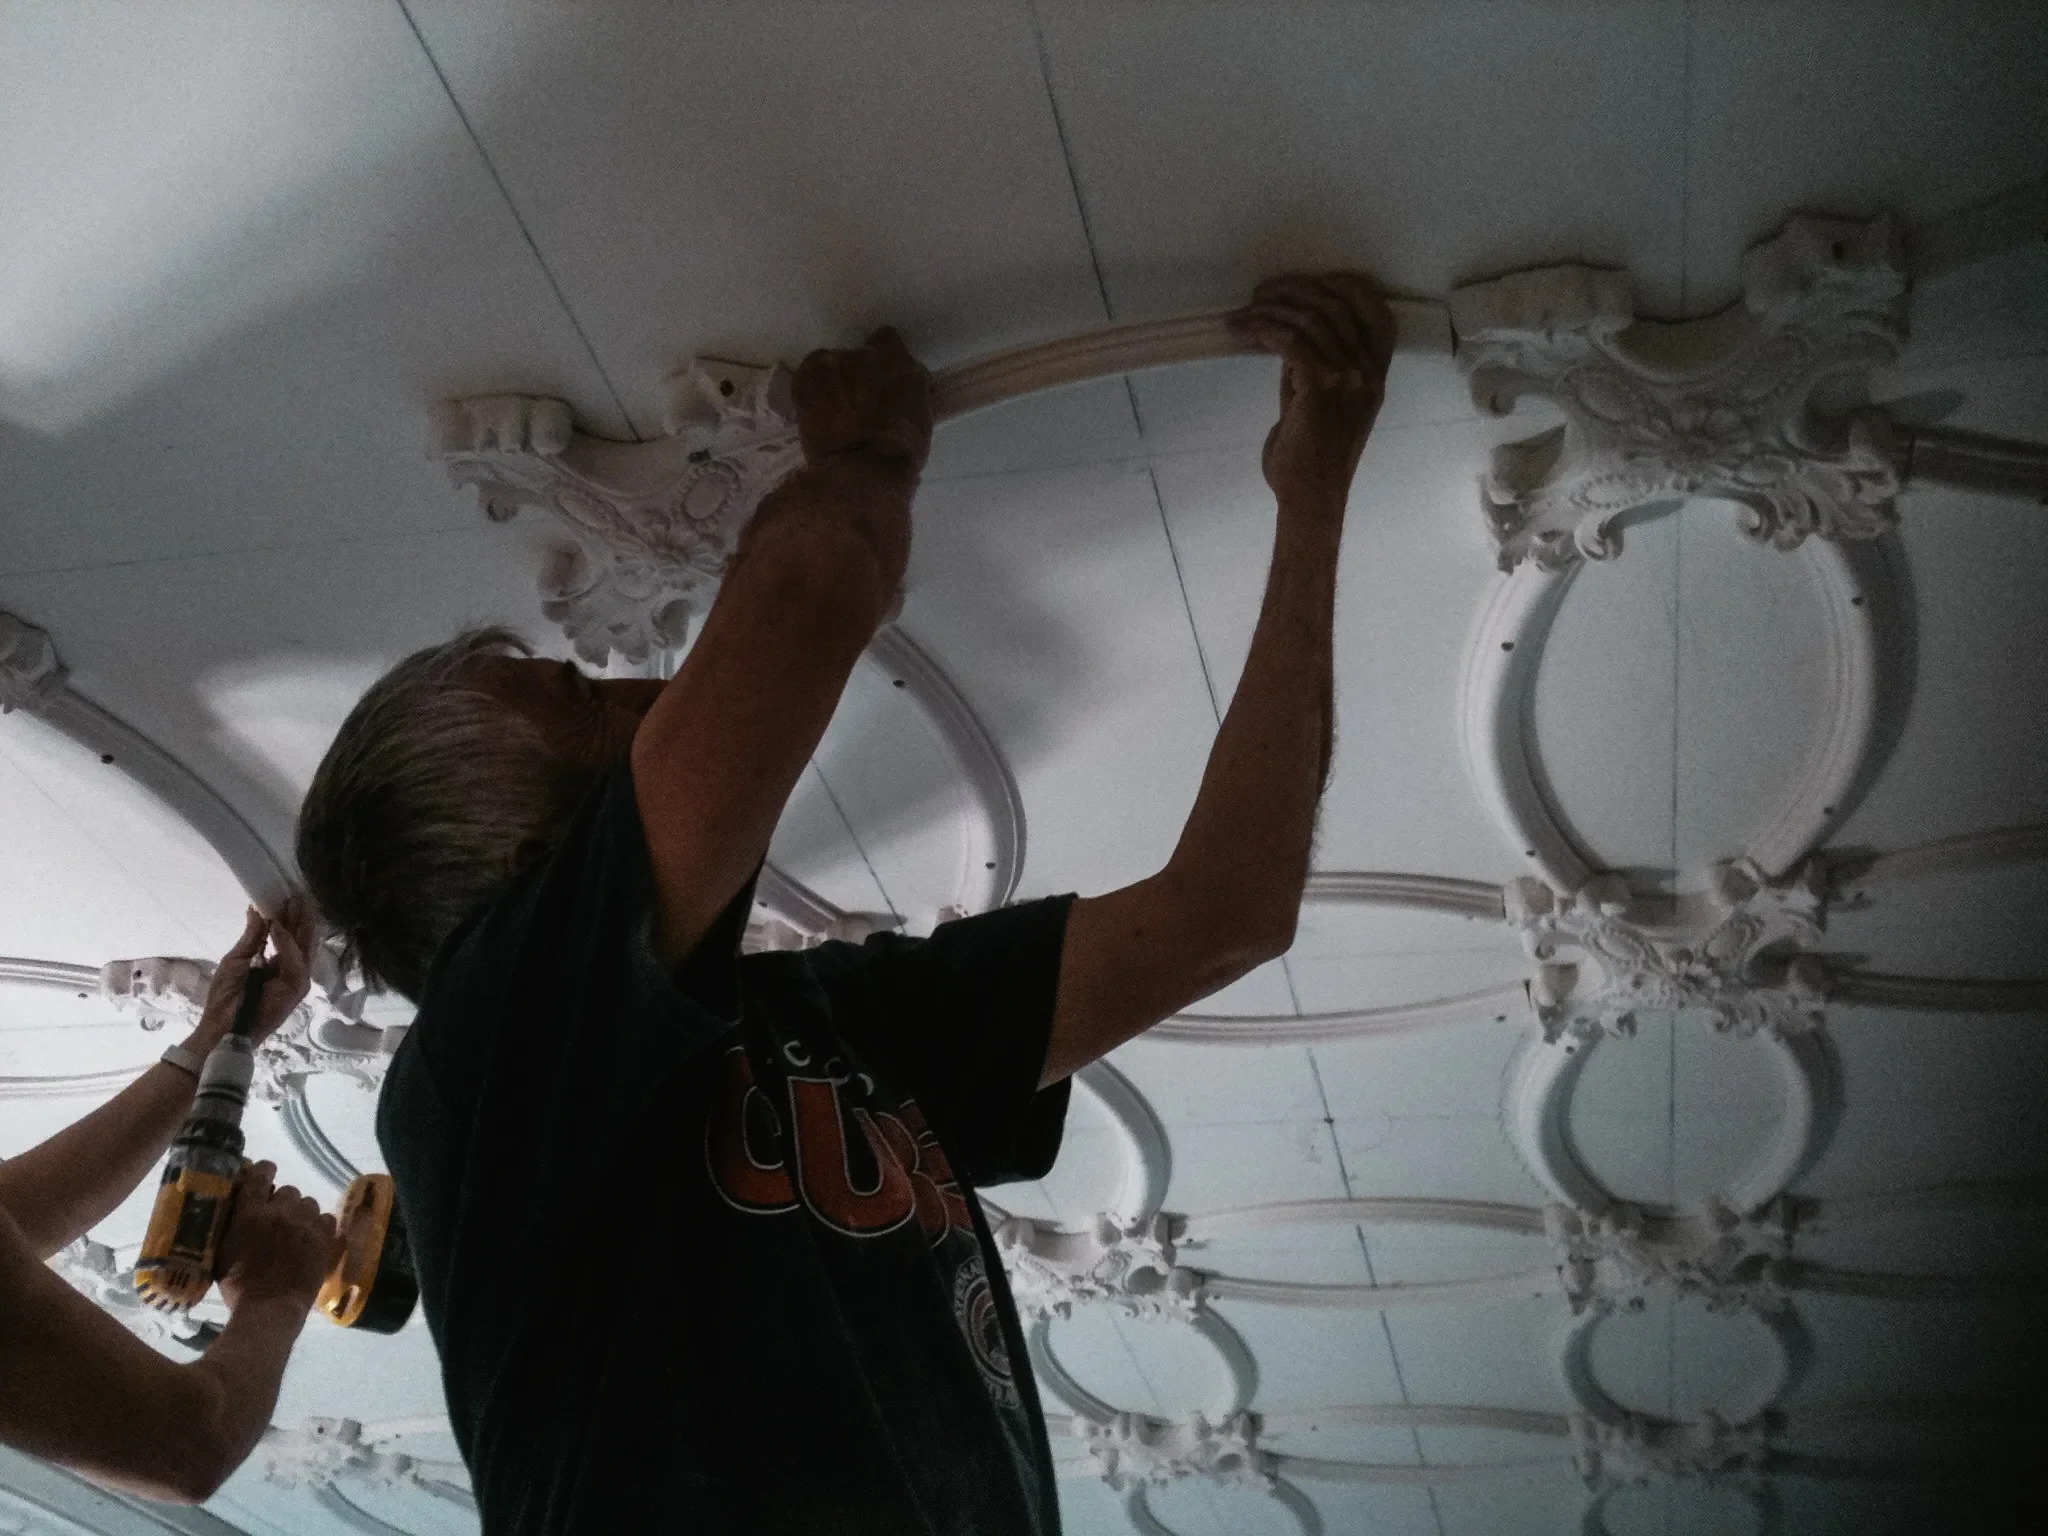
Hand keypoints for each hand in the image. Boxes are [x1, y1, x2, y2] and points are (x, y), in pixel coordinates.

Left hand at [194, 900, 313, 1048]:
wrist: (222, 1026)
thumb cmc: (226, 996)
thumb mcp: (236, 960)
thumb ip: (251, 937)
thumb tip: (255, 910)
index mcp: (278, 963)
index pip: (288, 936)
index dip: (288, 917)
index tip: (286, 895)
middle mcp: (291, 970)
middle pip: (301, 939)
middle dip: (300, 917)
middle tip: (298, 893)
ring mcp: (297, 980)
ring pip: (302, 948)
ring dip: (296, 925)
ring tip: (290, 904)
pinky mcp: (297, 989)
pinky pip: (296, 963)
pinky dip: (287, 945)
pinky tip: (278, 928)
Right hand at [215, 1163, 339, 1311]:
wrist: (269, 1308)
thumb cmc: (238, 1285)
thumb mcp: (222, 1253)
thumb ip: (231, 1225)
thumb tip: (236, 1208)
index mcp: (251, 1213)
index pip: (260, 1174)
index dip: (264, 1171)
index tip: (265, 1176)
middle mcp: (280, 1212)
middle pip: (287, 1190)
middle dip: (281, 1202)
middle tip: (276, 1220)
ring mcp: (305, 1224)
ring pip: (308, 1203)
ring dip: (301, 1213)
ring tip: (295, 1231)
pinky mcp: (324, 1238)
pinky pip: (327, 1218)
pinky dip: (319, 1226)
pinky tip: (311, 1240)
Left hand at [790, 326, 933, 479]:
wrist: (864, 470)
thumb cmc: (902, 450)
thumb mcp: (920, 414)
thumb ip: (908, 390)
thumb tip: (898, 389)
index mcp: (897, 360)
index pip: (888, 341)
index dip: (884, 360)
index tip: (883, 378)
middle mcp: (864, 353)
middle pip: (859, 355)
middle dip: (860, 374)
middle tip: (860, 403)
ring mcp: (831, 364)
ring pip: (831, 365)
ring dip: (834, 382)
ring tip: (834, 411)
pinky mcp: (805, 381)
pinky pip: (808, 375)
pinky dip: (812, 389)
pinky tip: (817, 410)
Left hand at [1230, 273, 1394, 509]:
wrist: (1311, 497)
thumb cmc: (1311, 459)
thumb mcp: (1320, 405)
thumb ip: (1312, 370)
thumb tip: (1288, 338)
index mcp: (1375, 375)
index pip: (1377, 314)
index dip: (1346, 287)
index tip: (1311, 281)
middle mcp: (1368, 372)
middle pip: (1337, 306)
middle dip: (1296, 291)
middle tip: (1262, 294)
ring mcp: (1348, 378)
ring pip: (1311, 319)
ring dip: (1271, 308)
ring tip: (1245, 311)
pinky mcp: (1320, 387)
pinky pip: (1291, 340)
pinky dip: (1262, 328)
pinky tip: (1242, 328)